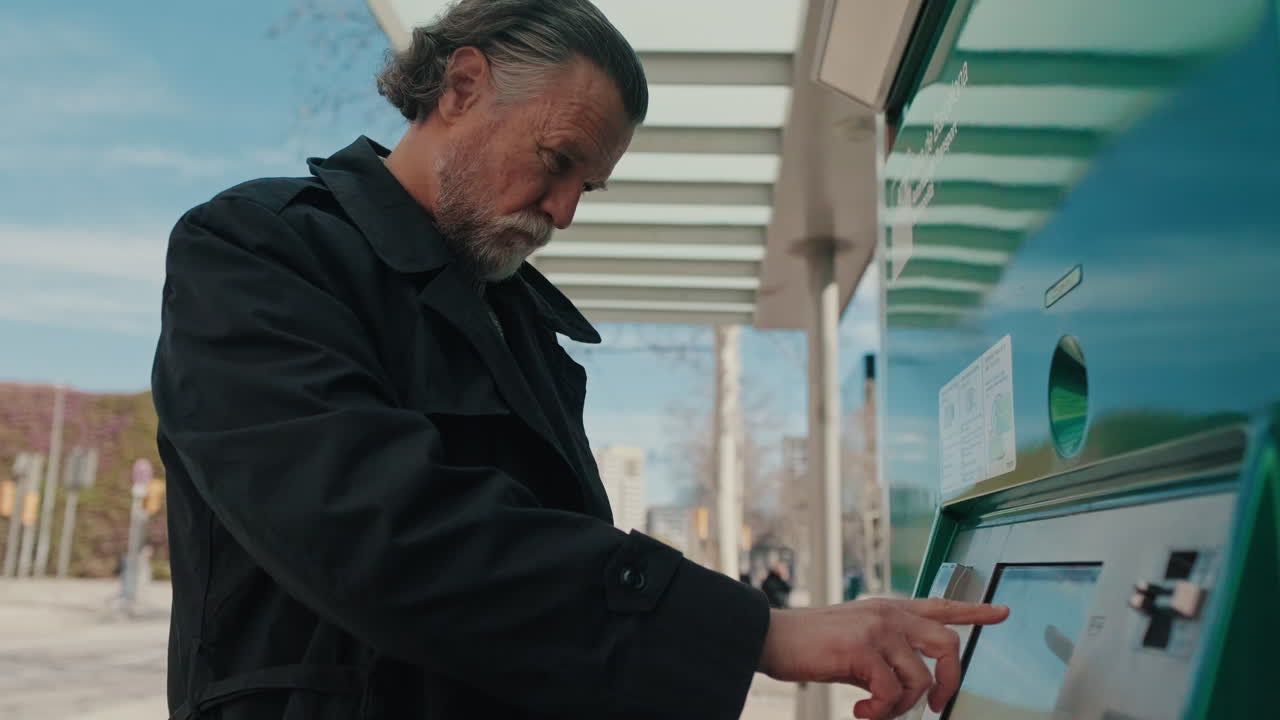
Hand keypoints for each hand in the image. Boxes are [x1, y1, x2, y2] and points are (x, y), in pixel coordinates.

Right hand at [757, 597, 1008, 718]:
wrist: (773, 637)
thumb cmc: (810, 644)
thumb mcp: (856, 640)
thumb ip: (886, 653)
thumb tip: (906, 687)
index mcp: (890, 608)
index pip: (943, 605)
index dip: (976, 610)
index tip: (1003, 613)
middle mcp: (889, 613)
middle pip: (948, 643)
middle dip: (948, 682)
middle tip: (933, 706)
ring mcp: (878, 628)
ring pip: (920, 678)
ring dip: (901, 708)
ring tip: (874, 713)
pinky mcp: (862, 648)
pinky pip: (891, 692)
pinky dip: (879, 712)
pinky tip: (859, 712)